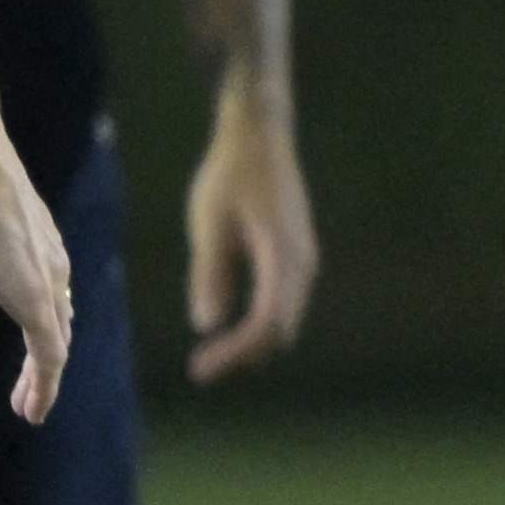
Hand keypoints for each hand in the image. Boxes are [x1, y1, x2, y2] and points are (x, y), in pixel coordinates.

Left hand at [0, 135, 75, 424]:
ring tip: (24, 371)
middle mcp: (54, 277)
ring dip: (44, 347)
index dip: (42, 390)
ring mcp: (54, 253)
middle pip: (58, 339)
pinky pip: (56, 289)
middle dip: (42, 377)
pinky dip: (45, 317)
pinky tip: (26, 316)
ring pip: (59, 313)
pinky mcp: (46, 235)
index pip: (49, 356)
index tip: (31, 416)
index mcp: (33, 294)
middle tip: (23, 405)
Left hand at [180, 85, 321, 381]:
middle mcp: (302, 264)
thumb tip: (207, 325)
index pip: (266, 324)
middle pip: (280, 331)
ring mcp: (303, 261)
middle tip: (201, 368)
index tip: (200, 368)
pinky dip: (258, 323)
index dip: (235, 353)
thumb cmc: (231, 175)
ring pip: (284, 320)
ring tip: (212, 356)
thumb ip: (209, 274)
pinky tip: (228, 327)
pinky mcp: (296, 256)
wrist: (260, 136)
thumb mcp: (209, 224)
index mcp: (283, 257)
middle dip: (242, 355)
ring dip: (251, 342)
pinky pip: (282, 303)